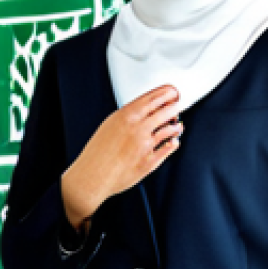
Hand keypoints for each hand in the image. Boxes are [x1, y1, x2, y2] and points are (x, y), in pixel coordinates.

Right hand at [61, 84, 182, 229]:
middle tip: (176, 108)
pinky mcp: (150, 161)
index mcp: (126, 115)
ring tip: (175, 126)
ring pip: (173, 128)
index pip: (156, 96)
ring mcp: (145, 145)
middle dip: (176, 108)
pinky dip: (173, 142)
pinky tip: (170, 142)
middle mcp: (138, 128)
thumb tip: (150, 108)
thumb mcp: (109, 125)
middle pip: (169, 109)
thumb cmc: (97, 153)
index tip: (174, 93)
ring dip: (176, 126)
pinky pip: (171, 147)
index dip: (170, 92)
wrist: (91, 176)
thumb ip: (129, 116)